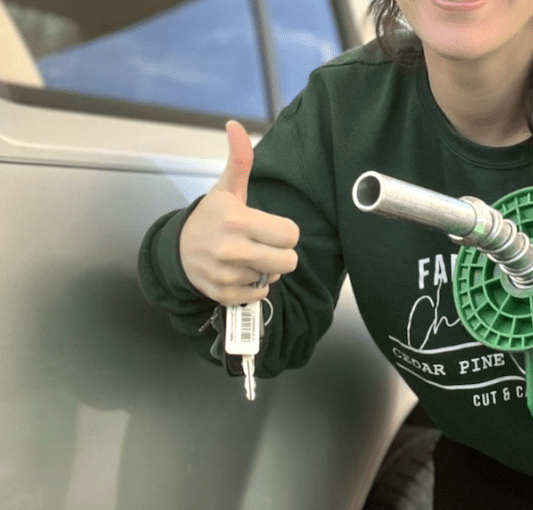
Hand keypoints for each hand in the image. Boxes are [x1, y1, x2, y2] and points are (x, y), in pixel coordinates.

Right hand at [179, 121, 299, 305]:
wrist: (176, 251)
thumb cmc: (210, 218)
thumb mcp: (227, 189)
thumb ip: (240, 159)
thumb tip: (235, 125)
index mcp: (237, 221)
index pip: (291, 235)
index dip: (285, 231)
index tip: (270, 227)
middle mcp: (232, 250)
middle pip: (289, 261)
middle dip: (281, 253)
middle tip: (263, 244)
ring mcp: (227, 275)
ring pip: (273, 277)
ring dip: (265, 268)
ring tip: (245, 256)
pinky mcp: (224, 295)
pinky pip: (259, 293)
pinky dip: (253, 285)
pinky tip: (237, 272)